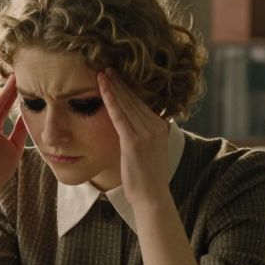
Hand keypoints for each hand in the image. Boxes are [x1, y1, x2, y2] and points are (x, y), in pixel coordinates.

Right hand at [0, 75, 27, 204]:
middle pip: (0, 103)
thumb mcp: (14, 148)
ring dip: (1, 92)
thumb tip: (30, 117)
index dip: (17, 94)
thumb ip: (20, 132)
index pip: (7, 107)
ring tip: (12, 77)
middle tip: (22, 71)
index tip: (29, 81)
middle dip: (11, 88)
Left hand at [98, 70, 170, 206]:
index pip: (142, 102)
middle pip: (135, 99)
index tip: (118, 76)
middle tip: (108, 67)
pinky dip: (110, 100)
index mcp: (162, 127)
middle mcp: (156, 126)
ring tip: (102, 73)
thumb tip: (134, 126)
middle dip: (120, 82)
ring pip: (126, 104)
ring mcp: (146, 133)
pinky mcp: (134, 142)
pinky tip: (103, 88)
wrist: (152, 197)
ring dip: (113, 87)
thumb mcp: (151, 151)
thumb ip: (145, 135)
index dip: (129, 88)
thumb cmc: (148, 178)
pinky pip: (119, 116)